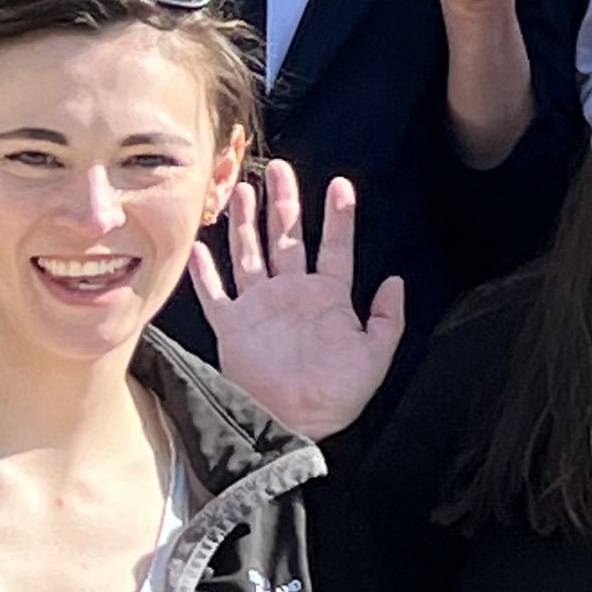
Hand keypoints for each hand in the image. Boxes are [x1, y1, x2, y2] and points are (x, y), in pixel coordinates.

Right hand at [187, 165, 404, 442]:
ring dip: (246, 222)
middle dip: (284, 203)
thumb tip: (394, 279)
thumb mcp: (376, 355)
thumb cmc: (337, 394)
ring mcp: (260, 307)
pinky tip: (196, 247)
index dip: (339, 217)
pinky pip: (215, 294)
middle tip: (279, 168)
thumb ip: (388, 318)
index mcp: (328, 298)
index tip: (341, 185)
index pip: (335, 247)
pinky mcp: (232, 326)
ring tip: (241, 188)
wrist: (295, 423)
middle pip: (286, 237)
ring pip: (250, 253)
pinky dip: (204, 272)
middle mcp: (292, 294)